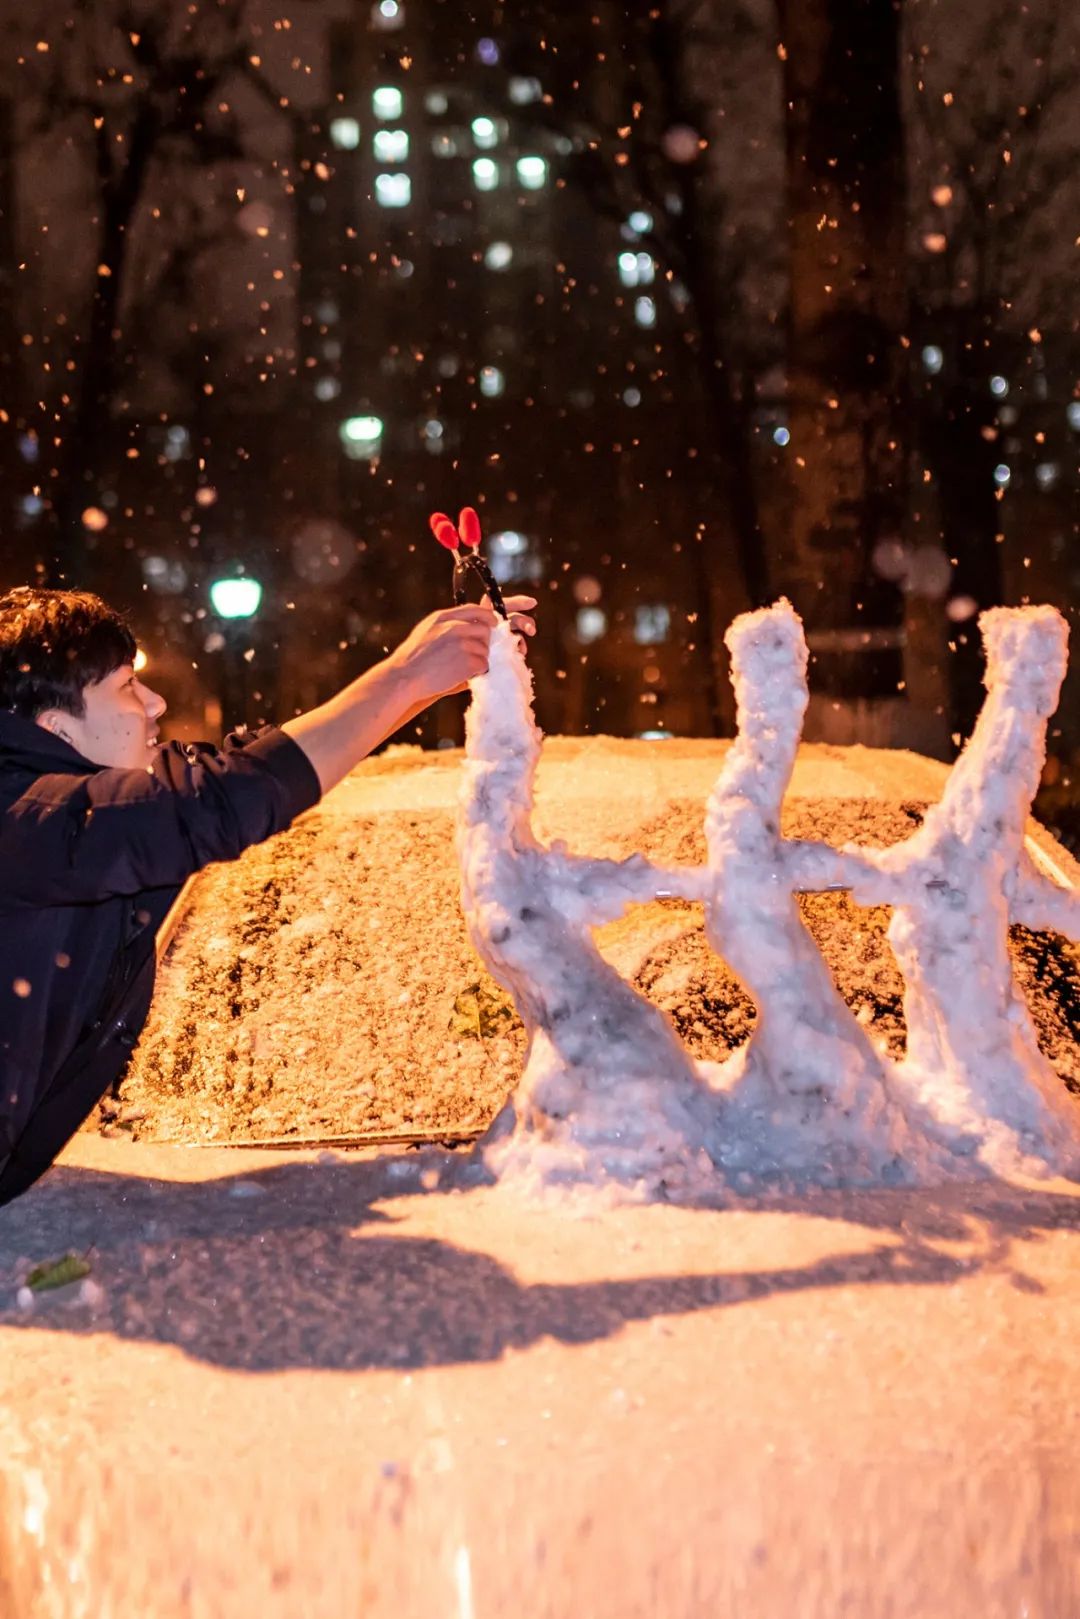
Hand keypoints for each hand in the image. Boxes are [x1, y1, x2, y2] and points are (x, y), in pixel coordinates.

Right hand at [388, 597, 536, 702]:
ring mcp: (463, 644)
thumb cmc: (412, 658)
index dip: (487, 617)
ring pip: (485, 650)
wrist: (404, 677)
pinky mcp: (468, 661)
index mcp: (443, 617)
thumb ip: (447, 623)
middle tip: (474, 653)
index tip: (493, 624)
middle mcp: (455, 627)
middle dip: (483, 642)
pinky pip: (484, 665)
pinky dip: (477, 672)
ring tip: (462, 667)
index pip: (475, 610)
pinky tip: (463, 675)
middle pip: (485, 630)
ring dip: (479, 659)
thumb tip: (467, 620)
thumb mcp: (426, 630)